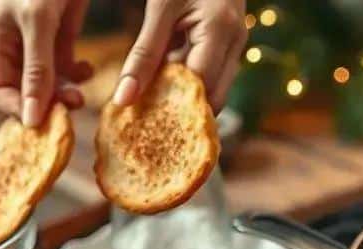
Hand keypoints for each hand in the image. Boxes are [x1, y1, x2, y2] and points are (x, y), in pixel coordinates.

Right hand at [0, 0, 93, 126]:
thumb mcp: (39, 21)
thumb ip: (36, 69)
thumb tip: (31, 118)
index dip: (17, 109)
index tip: (42, 124)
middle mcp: (13, 42)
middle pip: (24, 88)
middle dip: (46, 102)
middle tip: (70, 107)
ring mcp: (38, 40)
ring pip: (47, 81)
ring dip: (64, 91)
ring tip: (80, 96)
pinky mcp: (60, 34)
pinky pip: (65, 66)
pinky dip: (77, 74)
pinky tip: (87, 70)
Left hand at [114, 0, 247, 110]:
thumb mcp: (160, 8)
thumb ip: (143, 55)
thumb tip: (124, 98)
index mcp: (220, 30)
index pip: (199, 86)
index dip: (172, 107)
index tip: (141, 122)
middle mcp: (237, 41)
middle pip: (213, 97)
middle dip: (182, 111)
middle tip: (145, 122)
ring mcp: (237, 43)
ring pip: (214, 90)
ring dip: (184, 97)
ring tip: (150, 105)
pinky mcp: (230, 43)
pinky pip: (211, 75)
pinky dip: (187, 83)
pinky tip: (162, 86)